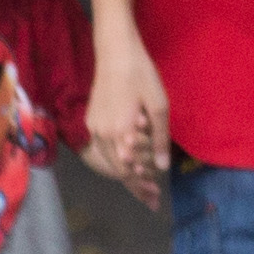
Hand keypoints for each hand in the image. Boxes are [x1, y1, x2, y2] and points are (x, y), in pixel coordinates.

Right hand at [88, 41, 172, 199]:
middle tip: (152, 197)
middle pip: (118, 170)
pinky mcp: (91, 119)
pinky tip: (129, 160)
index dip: (142, 188)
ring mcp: (94, 127)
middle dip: (135, 186)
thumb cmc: (141, 77)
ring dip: (126, 173)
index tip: (154, 201)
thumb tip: (162, 168)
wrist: (115, 53)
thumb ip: (160, 139)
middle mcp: (103, 134)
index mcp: (120, 133)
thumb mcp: (159, 107)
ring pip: (109, 160)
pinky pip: (103, 148)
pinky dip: (117, 159)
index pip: (130, 172)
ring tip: (144, 183)